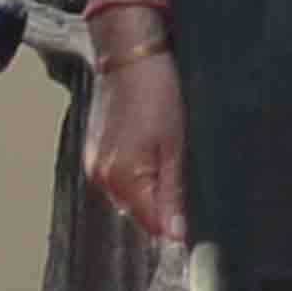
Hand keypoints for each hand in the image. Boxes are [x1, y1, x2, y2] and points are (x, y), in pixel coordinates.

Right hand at [84, 45, 188, 243]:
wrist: (130, 57)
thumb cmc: (158, 93)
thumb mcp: (176, 147)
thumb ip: (174, 193)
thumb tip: (176, 234)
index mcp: (121, 178)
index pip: (151, 224)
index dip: (175, 225)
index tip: (196, 217)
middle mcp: (101, 176)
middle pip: (140, 213)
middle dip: (164, 204)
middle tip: (186, 174)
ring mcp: (94, 164)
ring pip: (130, 196)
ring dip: (151, 187)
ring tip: (168, 155)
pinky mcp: (95, 152)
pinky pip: (120, 178)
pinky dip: (138, 173)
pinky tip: (152, 148)